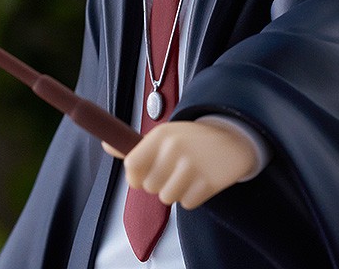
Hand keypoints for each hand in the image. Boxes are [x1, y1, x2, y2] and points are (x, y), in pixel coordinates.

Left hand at [102, 120, 255, 208]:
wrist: (232, 138)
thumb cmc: (192, 139)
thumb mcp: (164, 135)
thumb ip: (135, 147)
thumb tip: (106, 145)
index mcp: (161, 135)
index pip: (132, 166)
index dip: (136, 177)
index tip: (145, 175)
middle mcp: (174, 148)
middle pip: (149, 186)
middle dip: (160, 182)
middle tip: (175, 169)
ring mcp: (192, 165)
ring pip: (167, 197)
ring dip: (176, 190)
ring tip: (189, 173)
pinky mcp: (207, 182)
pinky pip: (187, 204)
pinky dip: (193, 196)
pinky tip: (201, 179)